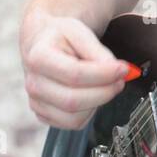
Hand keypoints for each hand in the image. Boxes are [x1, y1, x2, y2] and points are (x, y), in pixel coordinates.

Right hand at [20, 10, 129, 130]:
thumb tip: (118, 71)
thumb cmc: (61, 37)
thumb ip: (99, 52)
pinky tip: (90, 94)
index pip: (75, 74)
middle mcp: (33, 83)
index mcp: (38, 57)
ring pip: (75, 117)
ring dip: (98, 102)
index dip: (104, 74)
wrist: (43, 44)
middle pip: (74, 100)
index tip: (123, 69)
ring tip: (104, 85)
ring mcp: (36, 102)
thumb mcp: (80, 32)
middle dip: (105, 92)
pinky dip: (89, 112)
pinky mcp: (43, 115)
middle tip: (120, 80)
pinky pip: (74, 124)